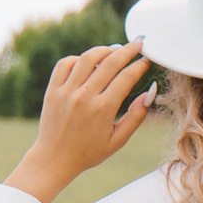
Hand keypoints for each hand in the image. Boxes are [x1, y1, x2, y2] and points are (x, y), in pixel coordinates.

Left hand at [1, 41, 154, 202]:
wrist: (54, 159)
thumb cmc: (89, 152)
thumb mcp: (118, 140)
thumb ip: (136, 116)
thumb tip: (150, 91)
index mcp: (103, 109)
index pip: (126, 77)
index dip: (140, 65)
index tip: (148, 60)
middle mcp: (84, 97)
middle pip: (110, 62)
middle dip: (128, 50)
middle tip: (139, 43)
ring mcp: (66, 92)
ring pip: (87, 58)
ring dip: (104, 49)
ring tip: (115, 49)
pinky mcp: (53, 91)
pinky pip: (65, 64)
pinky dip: (78, 58)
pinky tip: (89, 61)